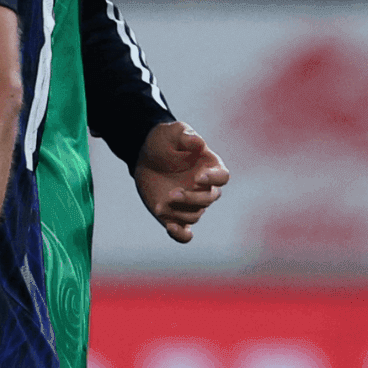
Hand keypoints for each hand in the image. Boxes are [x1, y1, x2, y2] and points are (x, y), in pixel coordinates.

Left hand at [134, 121, 229, 243]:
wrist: (144, 155)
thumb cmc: (164, 141)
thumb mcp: (173, 132)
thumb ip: (186, 135)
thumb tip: (198, 142)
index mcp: (210, 168)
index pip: (222, 177)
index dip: (213, 179)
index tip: (198, 177)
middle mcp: (204, 188)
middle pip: (209, 199)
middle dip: (192, 198)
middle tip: (172, 193)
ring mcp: (191, 203)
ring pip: (195, 215)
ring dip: (180, 213)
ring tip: (162, 204)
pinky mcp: (175, 215)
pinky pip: (185, 233)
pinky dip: (180, 234)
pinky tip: (170, 228)